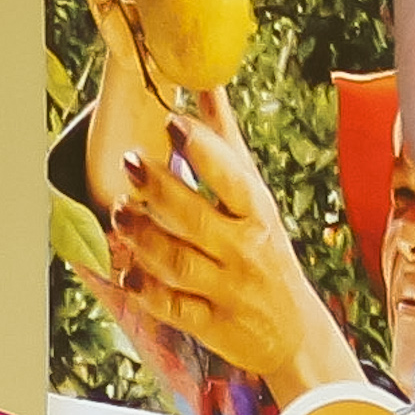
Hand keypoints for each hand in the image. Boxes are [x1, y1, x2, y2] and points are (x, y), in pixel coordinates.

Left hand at [98, 106, 362, 411]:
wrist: (294, 330)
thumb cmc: (266, 249)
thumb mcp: (255, 197)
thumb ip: (225, 144)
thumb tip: (207, 85)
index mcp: (257, 214)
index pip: (232, 178)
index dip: (203, 150)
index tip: (174, 121)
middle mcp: (243, 251)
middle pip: (196, 219)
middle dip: (161, 190)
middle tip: (130, 162)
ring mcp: (226, 290)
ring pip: (178, 262)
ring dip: (144, 237)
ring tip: (119, 212)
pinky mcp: (210, 324)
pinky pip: (173, 308)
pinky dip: (147, 290)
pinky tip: (125, 271)